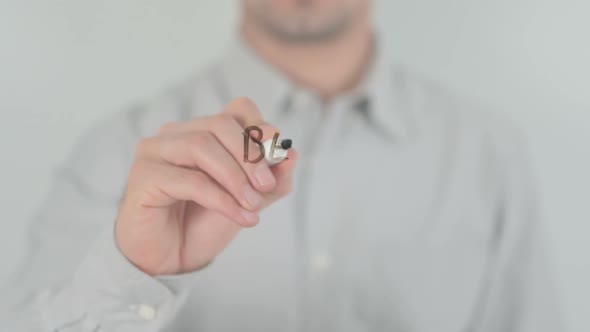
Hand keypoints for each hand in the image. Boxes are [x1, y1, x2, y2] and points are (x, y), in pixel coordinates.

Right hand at [114, 97, 297, 275]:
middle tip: (267, 186)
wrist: (170, 260)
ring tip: (254, 206)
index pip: (236, 109)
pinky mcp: (143, 177)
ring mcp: (154, 152)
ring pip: (202, 146)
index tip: (278, 153)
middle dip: (251, 156)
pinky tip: (242, 217)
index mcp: (202, 131)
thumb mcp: (248, 200)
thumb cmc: (203, 224)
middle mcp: (175, 134)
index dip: (260, 127)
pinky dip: (222, 200)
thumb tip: (293, 155)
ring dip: (236, 178)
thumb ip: (271, 180)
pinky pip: (190, 180)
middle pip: (220, 124)